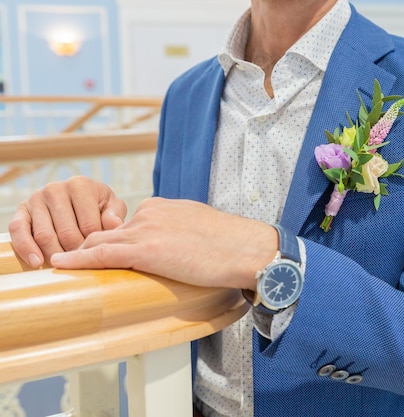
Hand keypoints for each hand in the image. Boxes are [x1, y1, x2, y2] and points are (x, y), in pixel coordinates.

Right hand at [8, 176, 126, 267]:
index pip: (89, 224)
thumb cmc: (98, 206)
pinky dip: (26, 249)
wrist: (77, 199)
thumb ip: (115, 214)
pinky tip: (37, 263)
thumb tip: (113, 224)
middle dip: (75, 253)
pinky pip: (18, 231)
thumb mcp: (112, 206)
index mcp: (80, 185)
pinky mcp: (21, 211)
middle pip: (66, 233)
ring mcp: (36, 199)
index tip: (97, 256)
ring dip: (55, 255)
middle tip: (82, 264)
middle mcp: (55, 189)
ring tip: (66, 266)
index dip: (94, 245)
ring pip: (44, 235)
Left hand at [49, 197, 277, 289]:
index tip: (101, 253)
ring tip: (59, 266)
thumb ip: (179, 231)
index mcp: (163, 207)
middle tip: (71, 262)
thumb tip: (177, 248)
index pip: (128, 225)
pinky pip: (102, 254)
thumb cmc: (232, 243)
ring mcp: (147, 230)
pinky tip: (61, 265)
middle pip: (109, 231)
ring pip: (100, 241)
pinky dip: (78, 260)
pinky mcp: (147, 250)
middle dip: (88, 246)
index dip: (112, 241)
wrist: (246, 248)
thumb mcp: (200, 227)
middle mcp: (150, 213)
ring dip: (78, 254)